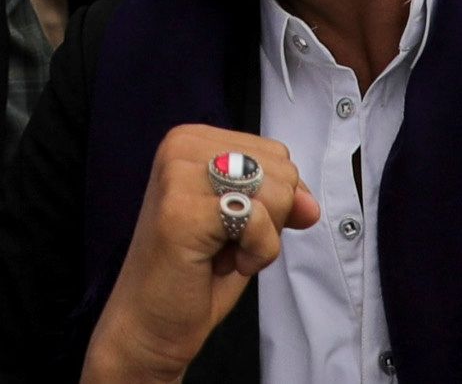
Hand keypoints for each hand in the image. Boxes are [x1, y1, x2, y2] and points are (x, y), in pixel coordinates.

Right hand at [88, 127, 310, 383]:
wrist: (150, 322)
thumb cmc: (194, 273)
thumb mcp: (246, 224)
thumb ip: (279, 201)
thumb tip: (310, 204)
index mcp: (192, 139)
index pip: (276, 154)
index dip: (272, 202)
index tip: (229, 225)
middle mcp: (181, 147)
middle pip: (280, 170)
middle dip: (269, 218)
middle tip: (223, 242)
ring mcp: (178, 175)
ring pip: (276, 192)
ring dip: (261, 238)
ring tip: (219, 252)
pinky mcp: (182, 209)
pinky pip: (260, 221)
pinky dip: (256, 253)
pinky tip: (219, 264)